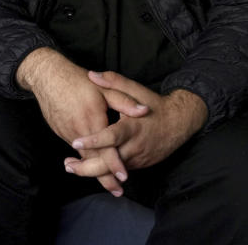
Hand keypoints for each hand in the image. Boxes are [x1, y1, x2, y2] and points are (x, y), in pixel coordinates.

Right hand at [16, 49, 147, 194]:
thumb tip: (144, 111)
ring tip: (107, 184)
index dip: (115, 165)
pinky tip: (91, 165)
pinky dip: (84, 159)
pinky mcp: (60, 132)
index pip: (105, 149)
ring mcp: (67, 133)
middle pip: (93, 160)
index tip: (124, 178)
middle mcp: (78, 131)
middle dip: (105, 178)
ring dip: (93, 171)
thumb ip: (124, 101)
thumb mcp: (103, 89)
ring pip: (83, 157)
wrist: (48, 77)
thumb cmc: (78, 81)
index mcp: (92, 120)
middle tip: (118, 191)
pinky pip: (74, 150)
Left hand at [63, 71, 207, 177]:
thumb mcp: (136, 90)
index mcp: (132, 127)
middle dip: (87, 168)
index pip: (111, 137)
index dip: (94, 141)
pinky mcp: (139, 165)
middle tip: (67, 165)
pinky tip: (88, 167)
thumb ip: (114, 82)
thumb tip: (92, 75)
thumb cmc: (154, 105)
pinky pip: (119, 170)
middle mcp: (135, 147)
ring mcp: (137, 159)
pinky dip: (105, 171)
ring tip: (71, 167)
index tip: (75, 142)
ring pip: (113, 171)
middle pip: (109, 164)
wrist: (180, 124)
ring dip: (92, 172)